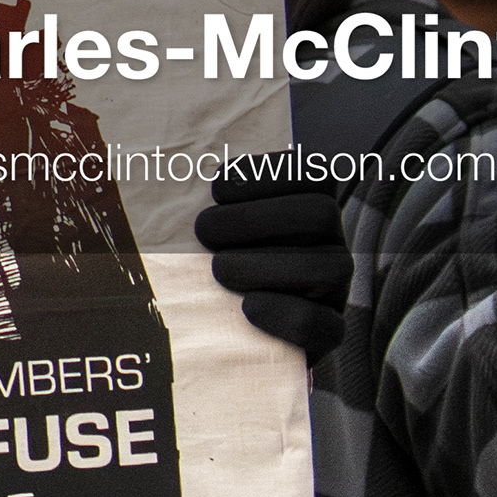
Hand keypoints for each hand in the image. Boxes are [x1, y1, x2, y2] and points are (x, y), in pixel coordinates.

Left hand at [195, 161, 352, 361]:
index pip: (312, 173)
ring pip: (329, 268)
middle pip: (321, 215)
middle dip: (254, 219)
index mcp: (309, 207)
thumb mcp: (206, 225)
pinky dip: (284, 314)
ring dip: (263, 265)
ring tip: (217, 269)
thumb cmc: (205, 263)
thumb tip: (161, 160)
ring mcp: (334, 291)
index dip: (266, 174)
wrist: (216, 336)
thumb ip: (202, 198)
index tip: (216, 188)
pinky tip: (247, 307)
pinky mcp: (327, 335)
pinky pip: (322, 325)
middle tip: (204, 232)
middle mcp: (331, 244)